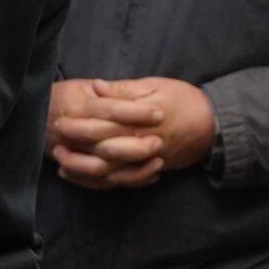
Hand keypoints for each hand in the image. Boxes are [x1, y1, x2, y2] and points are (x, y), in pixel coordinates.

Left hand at [47, 76, 213, 189]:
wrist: (213, 125)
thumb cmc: (183, 100)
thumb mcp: (154, 86)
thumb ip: (122, 90)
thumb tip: (95, 87)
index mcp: (138, 120)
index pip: (102, 124)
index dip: (78, 124)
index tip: (59, 119)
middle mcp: (139, 144)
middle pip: (101, 150)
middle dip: (75, 148)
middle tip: (55, 143)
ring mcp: (143, 161)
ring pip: (108, 172)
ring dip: (83, 169)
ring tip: (62, 163)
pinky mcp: (147, 170)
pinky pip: (120, 181)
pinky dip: (100, 182)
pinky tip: (82, 176)